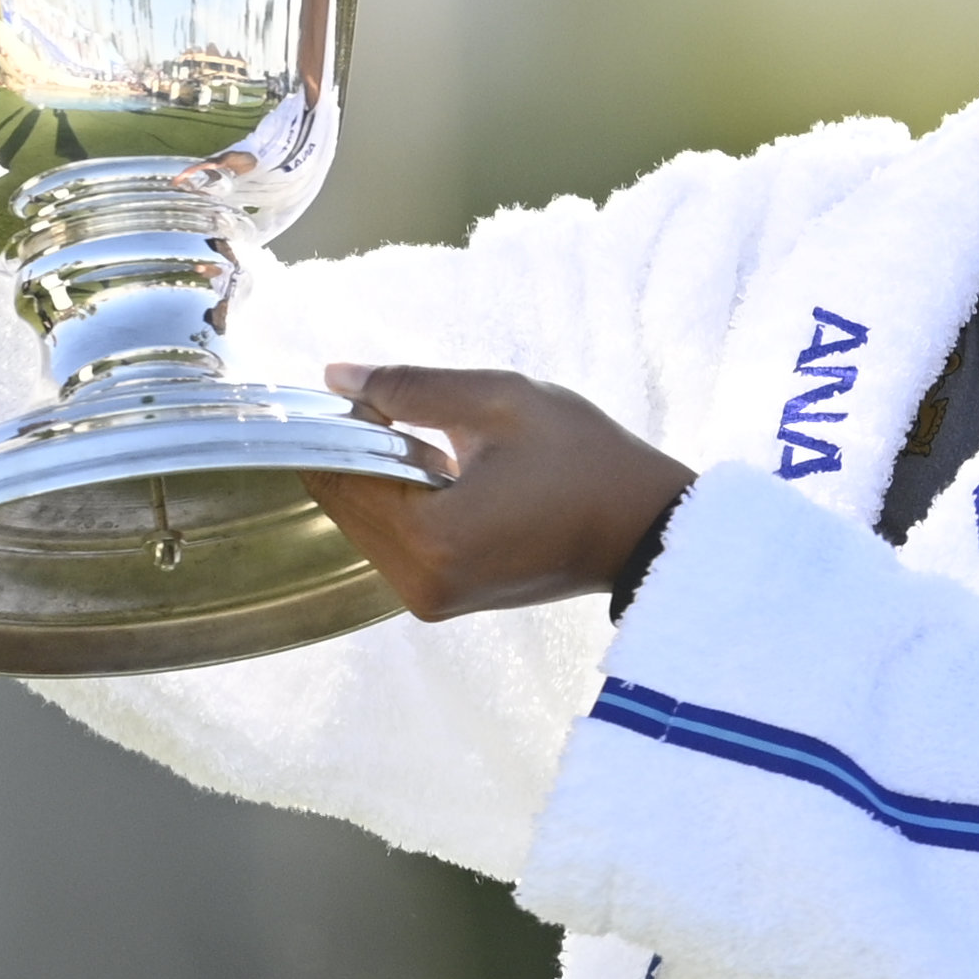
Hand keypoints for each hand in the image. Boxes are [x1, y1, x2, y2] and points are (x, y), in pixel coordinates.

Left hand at [308, 364, 694, 621]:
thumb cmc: (586, 461)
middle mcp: (418, 581)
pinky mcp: (443, 601)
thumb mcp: (502, 402)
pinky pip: (393, 544)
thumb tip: (337, 378)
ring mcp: (430, 599)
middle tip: (393, 407)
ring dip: (377, 479)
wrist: (643, 528)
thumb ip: (411, 388)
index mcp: (430, 537)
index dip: (335, 426)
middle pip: (345, 506)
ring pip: (364, 526)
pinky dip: (399, 505)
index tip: (352, 391)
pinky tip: (434, 472)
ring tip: (425, 439)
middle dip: (355, 453)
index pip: (340, 476)